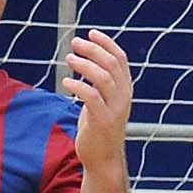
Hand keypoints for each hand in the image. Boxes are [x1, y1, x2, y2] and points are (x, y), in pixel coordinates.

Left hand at [62, 31, 132, 174]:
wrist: (103, 159)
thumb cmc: (98, 129)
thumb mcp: (102, 102)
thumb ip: (99, 84)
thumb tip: (87, 63)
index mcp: (125, 89)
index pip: (120, 59)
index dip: (106, 43)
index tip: (91, 33)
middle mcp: (124, 97)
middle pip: (111, 64)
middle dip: (93, 50)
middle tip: (74, 43)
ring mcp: (115, 109)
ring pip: (103, 78)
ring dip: (85, 65)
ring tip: (69, 58)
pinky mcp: (102, 121)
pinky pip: (91, 97)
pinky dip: (78, 86)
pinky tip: (66, 81)